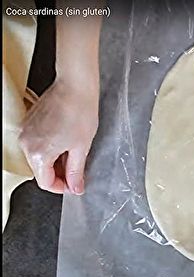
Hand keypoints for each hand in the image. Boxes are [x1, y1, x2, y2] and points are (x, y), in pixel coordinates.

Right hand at [19, 79, 98, 194]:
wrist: (75, 86)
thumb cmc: (80, 112)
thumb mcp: (81, 148)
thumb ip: (76, 171)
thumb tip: (75, 187)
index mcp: (39, 153)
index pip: (45, 182)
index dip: (62, 187)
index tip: (74, 186)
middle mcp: (26, 143)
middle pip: (40, 170)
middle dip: (59, 174)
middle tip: (78, 172)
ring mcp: (25, 132)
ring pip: (39, 157)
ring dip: (55, 161)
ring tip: (74, 154)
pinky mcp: (28, 123)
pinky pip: (37, 144)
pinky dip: (50, 148)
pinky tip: (65, 143)